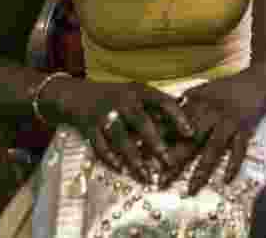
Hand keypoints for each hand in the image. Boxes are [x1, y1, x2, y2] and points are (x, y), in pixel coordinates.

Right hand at [61, 80, 196, 184]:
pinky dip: (110, 158)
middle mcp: (122, 101)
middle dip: (156, 144)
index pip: (162, 101)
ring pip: (121, 138)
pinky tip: (120, 169)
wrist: (75, 94)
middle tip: (169, 162)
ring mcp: (104, 113)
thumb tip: (187, 108)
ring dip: (134, 158)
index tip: (190, 133)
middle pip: (142, 122)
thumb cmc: (114, 96)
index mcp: (138, 91)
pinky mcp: (88, 126)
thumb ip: (156, 103)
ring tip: (146, 175)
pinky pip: (100, 145)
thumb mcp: (135, 93)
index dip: (177, 116)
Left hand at [169, 72, 265, 194]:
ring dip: (202, 170)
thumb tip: (164, 110)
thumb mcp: (204, 89)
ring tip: (191, 189)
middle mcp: (211, 113)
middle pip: (191, 140)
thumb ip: (186, 100)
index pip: (175, 124)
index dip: (159, 141)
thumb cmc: (228, 86)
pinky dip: (233, 163)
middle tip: (161, 181)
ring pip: (213, 148)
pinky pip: (239, 148)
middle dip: (175, 161)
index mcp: (197, 104)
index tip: (144, 157)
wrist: (258, 80)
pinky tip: (226, 180)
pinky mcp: (245, 128)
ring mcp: (229, 121)